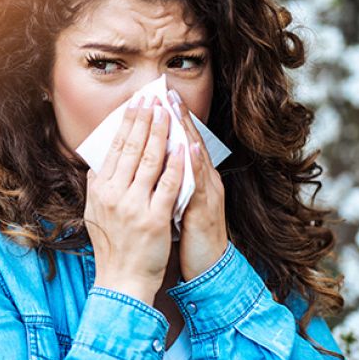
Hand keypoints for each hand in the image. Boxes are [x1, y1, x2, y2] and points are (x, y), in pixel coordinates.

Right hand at [84, 95, 185, 304]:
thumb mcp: (95, 212)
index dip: (127, 123)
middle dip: (145, 120)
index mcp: (100, 190)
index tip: (137, 104)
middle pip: (133, 148)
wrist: (122, 279)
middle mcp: (115, 194)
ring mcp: (135, 206)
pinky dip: (177, 163)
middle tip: (154, 99)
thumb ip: (98, 186)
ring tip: (169, 113)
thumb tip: (99, 161)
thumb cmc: (112, 245)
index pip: (115, 148)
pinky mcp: (155, 219)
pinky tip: (184, 146)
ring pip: (151, 161)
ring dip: (161, 133)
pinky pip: (169, 185)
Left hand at [168, 89, 228, 281]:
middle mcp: (204, 181)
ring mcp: (208, 194)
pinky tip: (190, 148)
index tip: (158, 98)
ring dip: (188, 132)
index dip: (171, 122)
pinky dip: (195, 165)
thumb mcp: (175, 202)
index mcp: (195, 179)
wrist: (208, 267)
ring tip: (177, 110)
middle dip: (179, 117)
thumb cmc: (190, 235)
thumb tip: (149, 163)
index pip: (180, 144)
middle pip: (191, 143)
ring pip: (197, 157)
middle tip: (167, 92)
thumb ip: (167, 181)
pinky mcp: (207, 210)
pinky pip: (200, 184)